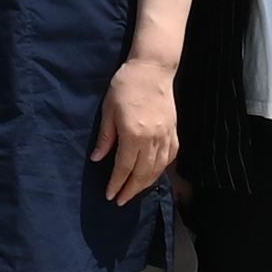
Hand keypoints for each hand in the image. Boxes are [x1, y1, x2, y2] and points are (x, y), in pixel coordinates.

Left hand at [92, 57, 178, 207]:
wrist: (152, 70)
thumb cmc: (125, 86)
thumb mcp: (108, 110)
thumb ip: (105, 137)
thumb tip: (97, 159)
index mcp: (133, 134)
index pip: (125, 167)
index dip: (117, 183)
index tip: (110, 196)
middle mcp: (152, 139)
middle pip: (143, 173)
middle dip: (131, 190)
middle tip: (121, 201)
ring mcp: (166, 136)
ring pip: (158, 168)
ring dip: (146, 184)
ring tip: (134, 192)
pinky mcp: (174, 132)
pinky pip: (169, 157)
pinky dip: (161, 170)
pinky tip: (153, 175)